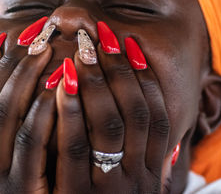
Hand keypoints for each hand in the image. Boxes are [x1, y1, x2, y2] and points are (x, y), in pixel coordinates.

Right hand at [0, 37, 54, 193]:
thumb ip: (22, 120)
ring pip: (9, 119)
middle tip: (40, 35)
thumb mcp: (21, 153)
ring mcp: (1, 176)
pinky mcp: (24, 190)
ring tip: (49, 50)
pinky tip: (59, 87)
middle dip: (16, 67)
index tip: (15, 35)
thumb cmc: (28, 185)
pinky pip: (32, 146)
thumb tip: (41, 85)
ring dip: (27, 81)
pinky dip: (42, 113)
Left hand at [54, 42, 170, 192]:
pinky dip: (70, 111)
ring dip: (97, 84)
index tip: (132, 46)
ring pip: (110, 125)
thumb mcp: (138, 185)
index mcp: (155, 171)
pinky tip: (62, 83)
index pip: (158, 116)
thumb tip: (155, 127)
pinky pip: (75, 146)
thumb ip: (146, 159)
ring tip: (82, 53)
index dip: (147, 79)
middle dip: (120, 72)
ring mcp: (110, 186)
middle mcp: (139, 177)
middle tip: (102, 41)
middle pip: (136, 114)